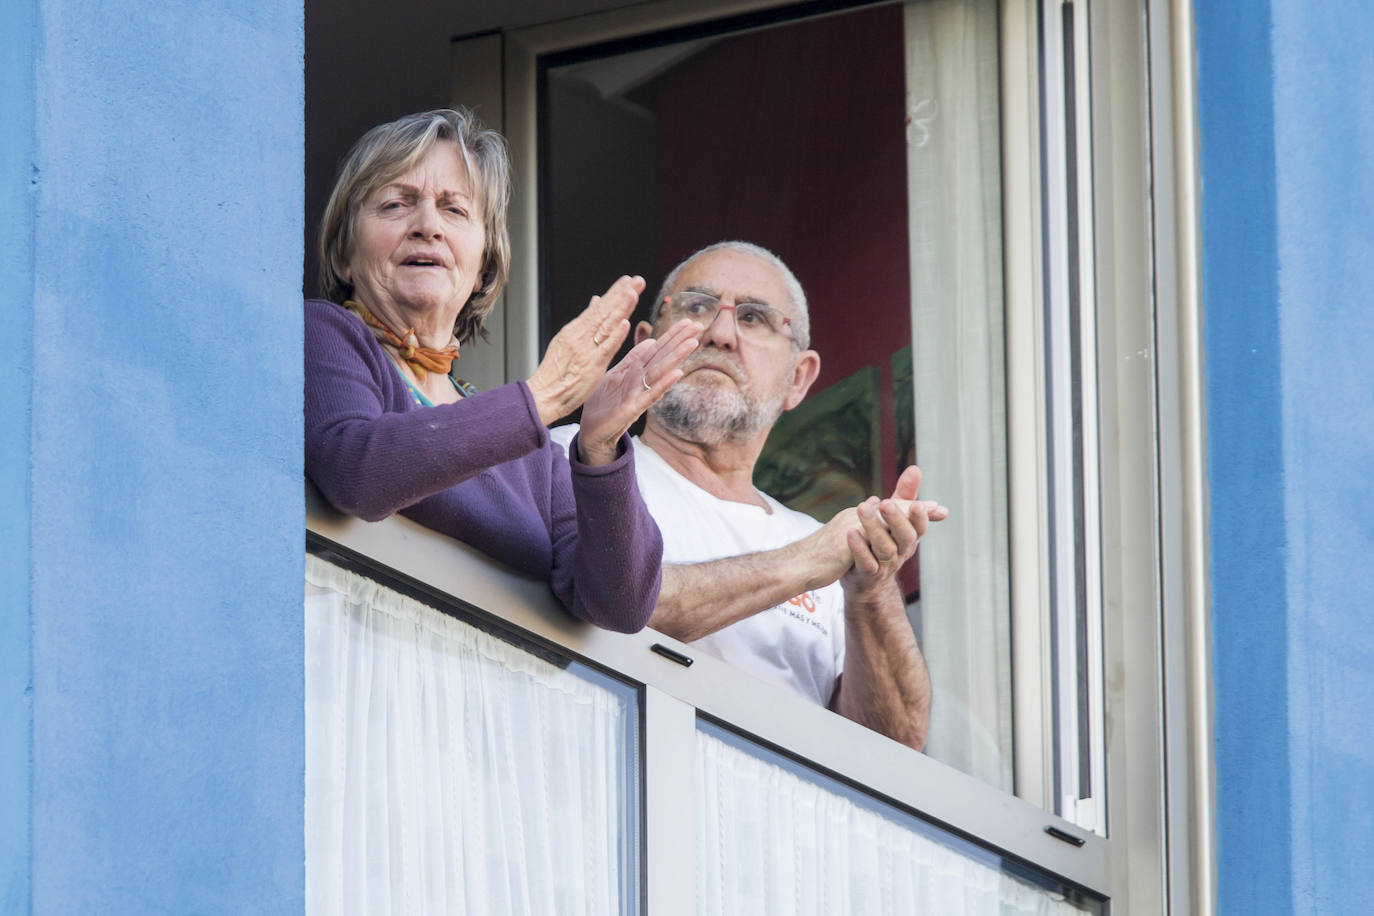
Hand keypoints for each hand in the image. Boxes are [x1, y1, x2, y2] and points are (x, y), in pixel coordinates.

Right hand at [527, 275, 645, 425]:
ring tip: (633, 292)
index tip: (629, 280)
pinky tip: (625, 324)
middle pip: (604, 311)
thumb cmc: (556, 373)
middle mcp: (580, 336)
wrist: (542, 395)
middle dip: (621, 294)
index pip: (598, 308)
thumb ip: (584, 323)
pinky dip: (615, 335)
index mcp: (575, 330)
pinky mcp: (591, 366)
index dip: (615, 293)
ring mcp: (586, 350)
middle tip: (638, 279)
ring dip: (620, 308)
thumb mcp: (567, 342)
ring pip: (606, 325)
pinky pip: (605, 349)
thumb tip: (596, 301)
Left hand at [577, 319, 699, 464]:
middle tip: (699, 326)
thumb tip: (650, 340)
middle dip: (680, 341)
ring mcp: (638, 395)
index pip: (657, 349)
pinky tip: (677, 374)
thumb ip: (633, 359)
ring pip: (659, 372)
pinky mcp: (631, 409)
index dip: (672, 335)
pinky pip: (650, 395)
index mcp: (635, 371)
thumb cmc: (603, 405)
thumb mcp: (616, 375)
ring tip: (693, 343)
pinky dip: (663, 384)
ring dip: (676, 357)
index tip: (689, 321)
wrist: (591, 433)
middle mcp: (640, 381)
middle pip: (662, 357)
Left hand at [841, 466, 947, 597]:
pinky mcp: (868, 574)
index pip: (920, 527)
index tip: (917, 505)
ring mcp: (885, 565)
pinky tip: (850, 532)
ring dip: (874, 528)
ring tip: (862, 508)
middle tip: (886, 503)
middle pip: (905, 538)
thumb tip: (915, 468)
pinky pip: (866, 563)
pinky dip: (859, 548)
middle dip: (897, 520)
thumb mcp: (893, 518)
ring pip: (884, 549)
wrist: (866, 581)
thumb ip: (903, 495)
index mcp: (909, 537)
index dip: (920, 517)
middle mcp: (901, 551)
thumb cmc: (882, 541)